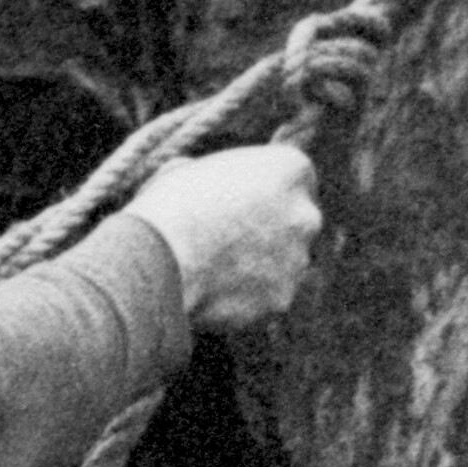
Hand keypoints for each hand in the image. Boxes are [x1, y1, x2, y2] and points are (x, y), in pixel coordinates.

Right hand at [135, 138, 323, 332]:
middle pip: (298, 222)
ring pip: (285, 263)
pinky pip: (268, 297)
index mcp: (291, 168)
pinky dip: (249, 298)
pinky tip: (215, 294)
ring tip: (214, 270)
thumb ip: (220, 176)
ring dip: (261, 267)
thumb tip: (214, 185)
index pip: (295, 178)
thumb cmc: (170, 207)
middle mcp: (306, 214)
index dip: (269, 190)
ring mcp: (298, 260)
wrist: (161, 260)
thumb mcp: (192, 170)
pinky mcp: (283, 299)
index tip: (248, 201)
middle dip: (274, 230)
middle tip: (233, 238)